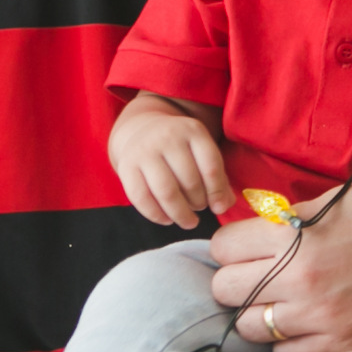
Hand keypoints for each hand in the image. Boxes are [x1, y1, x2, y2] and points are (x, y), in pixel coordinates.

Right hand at [109, 94, 229, 227]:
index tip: (218, 207)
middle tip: (200, 208)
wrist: (141, 131)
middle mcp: (168, 137)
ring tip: (188, 221)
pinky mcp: (126, 166)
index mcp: (193, 131)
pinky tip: (167, 220)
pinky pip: (142, 198)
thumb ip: (218, 178)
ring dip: (180, 213)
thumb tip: (224, 205)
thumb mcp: (202, 153)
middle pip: (189, 181)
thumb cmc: (181, 150)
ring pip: (166, 192)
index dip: (217, 192)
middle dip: (198, 203)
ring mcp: (145, 150)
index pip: (211, 166)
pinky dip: (157, 215)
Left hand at [206, 162, 351, 351]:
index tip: (247, 246)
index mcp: (296, 239)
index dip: (233, 245)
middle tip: (262, 274)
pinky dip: (291, 342)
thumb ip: (285, 223)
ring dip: (263, 314)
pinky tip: (310, 323)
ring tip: (288, 300)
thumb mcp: (333, 202)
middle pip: (226, 291)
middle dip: (239, 280)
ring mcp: (325, 319)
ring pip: (252, 329)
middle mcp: (304, 282)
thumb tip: (246, 238)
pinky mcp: (348, 345)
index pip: (222, 249)